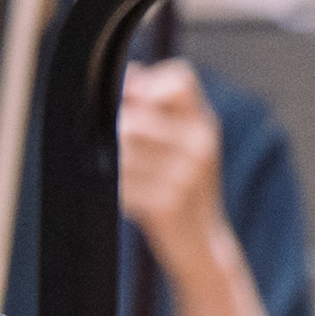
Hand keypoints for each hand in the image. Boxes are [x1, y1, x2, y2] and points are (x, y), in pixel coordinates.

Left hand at [115, 60, 234, 271]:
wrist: (201, 243)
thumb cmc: (181, 187)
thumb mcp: (182, 144)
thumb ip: (158, 108)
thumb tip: (131, 72)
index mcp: (204, 123)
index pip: (179, 78)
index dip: (147, 84)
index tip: (132, 103)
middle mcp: (200, 145)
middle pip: (135, 118)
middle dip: (115, 131)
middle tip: (113, 148)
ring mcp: (186, 175)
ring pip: (123, 149)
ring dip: (110, 161)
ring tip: (118, 173)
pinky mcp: (168, 204)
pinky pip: (121, 182)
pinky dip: (114, 187)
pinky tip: (122, 194)